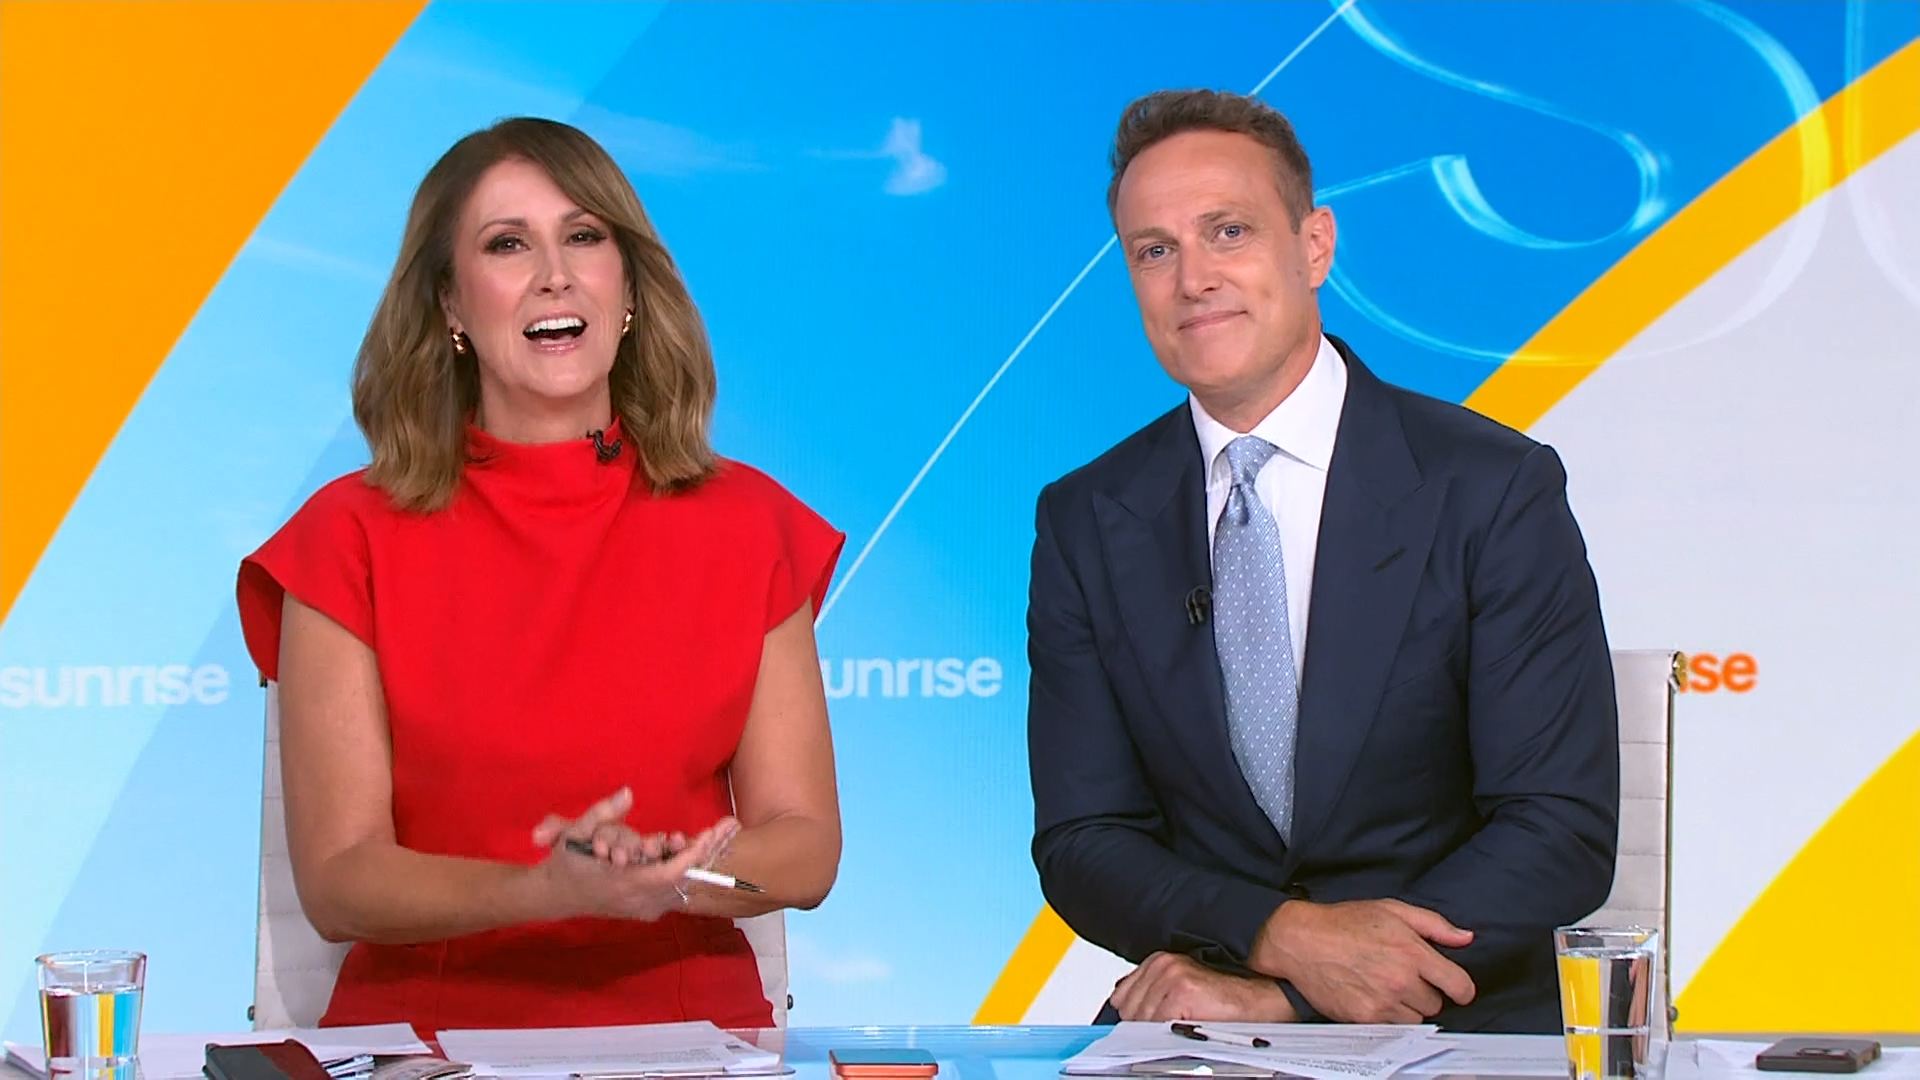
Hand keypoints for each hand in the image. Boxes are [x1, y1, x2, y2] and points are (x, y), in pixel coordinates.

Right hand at [529, 787, 738, 920]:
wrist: (555, 896)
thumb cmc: (567, 862)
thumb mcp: (576, 832)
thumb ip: (602, 813)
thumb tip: (628, 792)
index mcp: (628, 882)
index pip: (672, 872)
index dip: (694, 853)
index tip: (712, 833)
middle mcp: (642, 900)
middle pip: (688, 877)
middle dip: (709, 850)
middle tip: (731, 826)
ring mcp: (646, 908)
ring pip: (685, 884)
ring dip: (702, 859)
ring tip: (725, 833)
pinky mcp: (648, 910)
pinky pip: (675, 890)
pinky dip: (689, 869)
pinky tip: (705, 848)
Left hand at [1110, 952, 1296, 1021]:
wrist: (1261, 999)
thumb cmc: (1228, 1000)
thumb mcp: (1183, 993)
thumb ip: (1154, 996)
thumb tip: (1128, 1016)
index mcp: (1158, 962)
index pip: (1122, 997)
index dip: (1132, 1018)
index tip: (1137, 1032)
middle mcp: (1162, 965)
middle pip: (1128, 1010)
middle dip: (1143, 1027)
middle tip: (1168, 1032)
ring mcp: (1171, 976)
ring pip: (1140, 1020)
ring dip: (1157, 1033)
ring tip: (1180, 1030)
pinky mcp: (1182, 991)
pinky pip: (1156, 1025)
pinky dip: (1168, 1035)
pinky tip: (1186, 1031)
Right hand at [1251, 899, 1474, 1022]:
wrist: (1302, 941)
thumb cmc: (1344, 923)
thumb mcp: (1392, 910)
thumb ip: (1434, 925)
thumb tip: (1465, 938)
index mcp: (1412, 951)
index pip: (1459, 985)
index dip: (1460, 988)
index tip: (1454, 987)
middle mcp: (1401, 979)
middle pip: (1436, 1004)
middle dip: (1425, 992)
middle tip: (1404, 977)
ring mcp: (1383, 1001)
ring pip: (1416, 1018)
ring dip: (1407, 1007)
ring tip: (1386, 987)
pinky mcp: (1365, 1017)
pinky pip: (1392, 1027)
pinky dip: (1387, 1016)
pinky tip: (1373, 996)